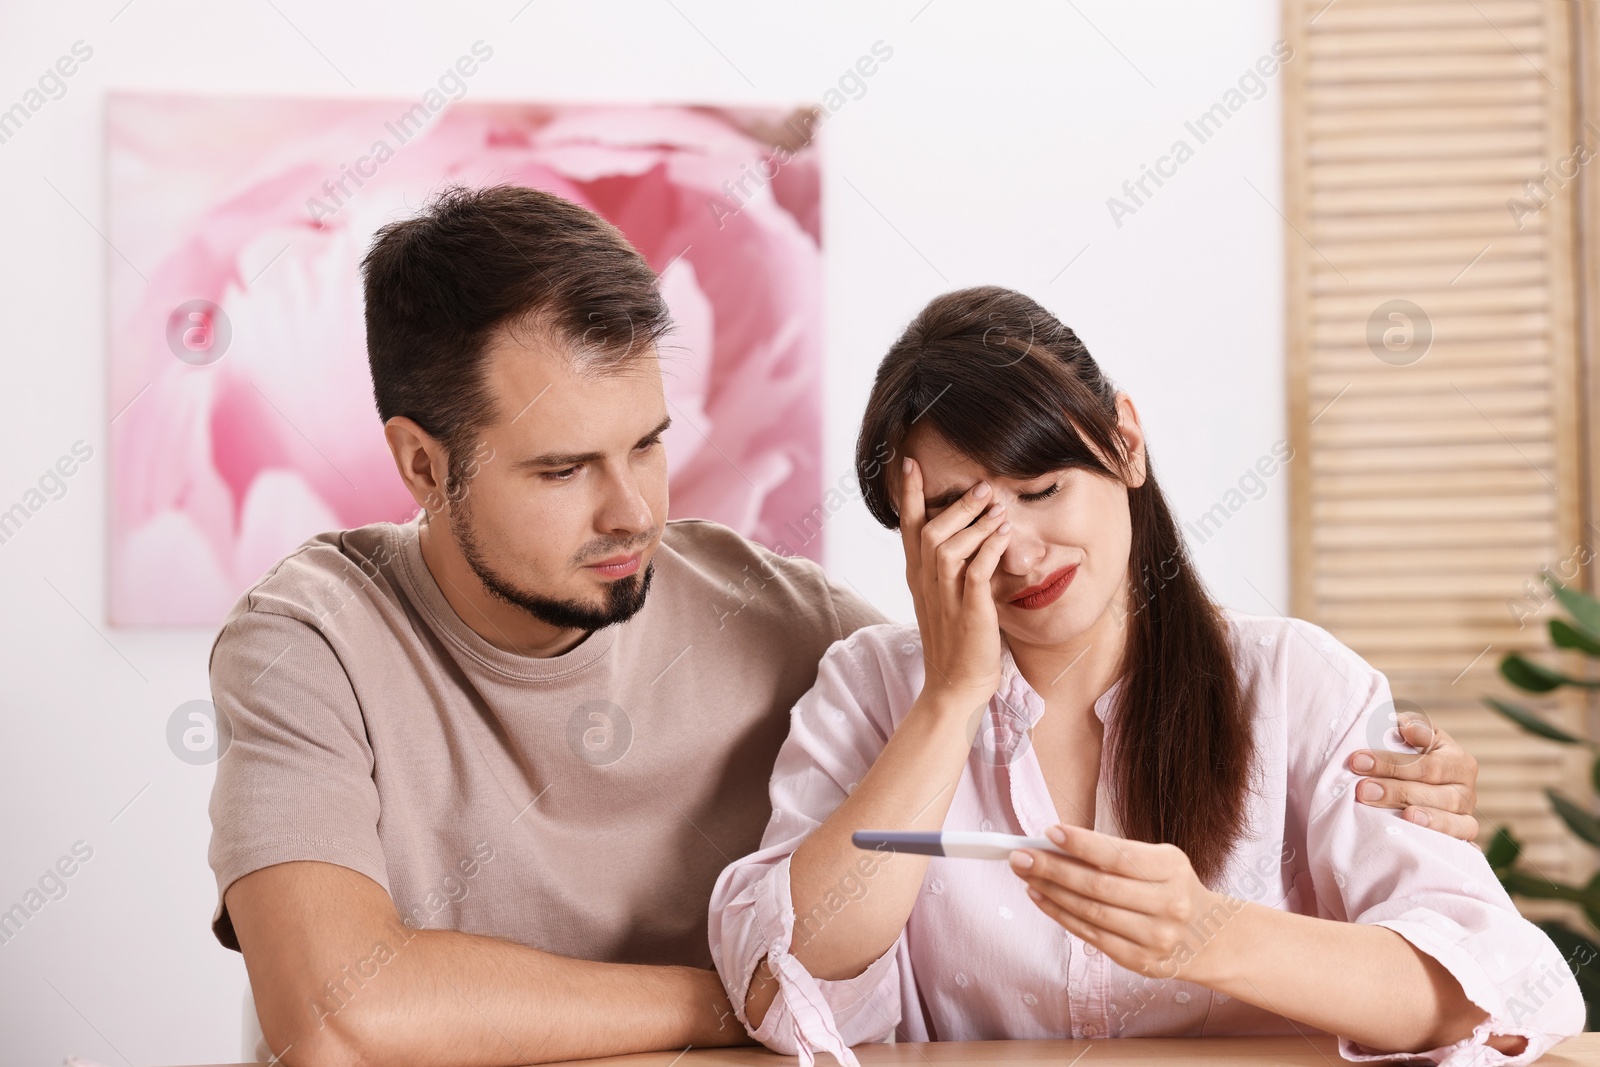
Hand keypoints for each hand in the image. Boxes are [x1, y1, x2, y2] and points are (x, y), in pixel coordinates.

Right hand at [897, 456, 1011, 707]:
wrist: (955, 686)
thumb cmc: (958, 642)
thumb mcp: (947, 599)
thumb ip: (953, 569)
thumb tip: (970, 537)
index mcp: (919, 579)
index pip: (908, 529)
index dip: (909, 495)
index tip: (911, 463)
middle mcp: (926, 584)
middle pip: (929, 531)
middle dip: (956, 505)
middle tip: (981, 486)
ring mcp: (944, 599)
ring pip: (947, 547)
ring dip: (974, 523)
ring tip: (998, 507)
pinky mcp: (967, 613)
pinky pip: (974, 573)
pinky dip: (989, 550)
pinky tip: (1004, 535)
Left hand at [1009, 824, 1237, 982]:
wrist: (1210, 937)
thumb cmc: (1172, 888)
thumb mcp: (1160, 862)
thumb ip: (1115, 855)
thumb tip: (1056, 844)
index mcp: (1172, 870)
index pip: (1119, 856)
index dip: (1082, 844)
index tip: (1049, 831)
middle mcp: (1167, 905)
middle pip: (1098, 886)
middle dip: (1052, 868)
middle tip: (1020, 855)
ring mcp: (1155, 938)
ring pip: (1090, 913)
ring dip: (1050, 891)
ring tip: (1025, 874)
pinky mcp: (1140, 962)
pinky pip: (1091, 936)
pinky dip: (1061, 915)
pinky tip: (1040, 897)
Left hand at [1347, 716, 1478, 841]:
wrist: (1421, 783)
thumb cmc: (1411, 756)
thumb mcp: (1413, 736)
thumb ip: (1412, 729)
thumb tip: (1406, 728)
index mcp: (1457, 761)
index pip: (1426, 763)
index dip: (1391, 762)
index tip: (1357, 761)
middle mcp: (1466, 789)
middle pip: (1435, 792)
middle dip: (1396, 791)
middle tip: (1362, 790)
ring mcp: (1465, 814)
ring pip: (1450, 819)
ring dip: (1422, 818)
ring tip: (1401, 816)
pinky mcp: (1462, 836)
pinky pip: (1459, 841)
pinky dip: (1442, 838)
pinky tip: (1421, 839)